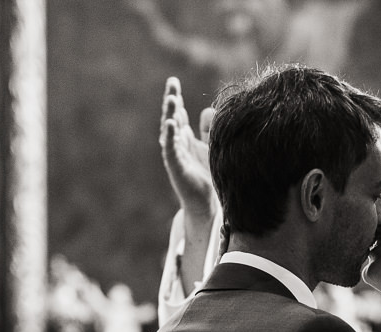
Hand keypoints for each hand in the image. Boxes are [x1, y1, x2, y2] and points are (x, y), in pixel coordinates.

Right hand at [159, 77, 215, 219]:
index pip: (177, 113)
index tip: (172, 81)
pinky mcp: (176, 167)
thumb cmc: (207, 176)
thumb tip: (208, 109)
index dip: (174, 98)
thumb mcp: (211, 147)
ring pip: (170, 131)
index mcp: (183, 138)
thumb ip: (209, 129)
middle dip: (171, 101)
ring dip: (170, 114)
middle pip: (171, 117)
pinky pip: (171, 149)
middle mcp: (177, 144)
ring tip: (172, 99)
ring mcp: (175, 154)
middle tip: (171, 84)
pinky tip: (171, 124)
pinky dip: (170, 136)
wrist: (207, 202)